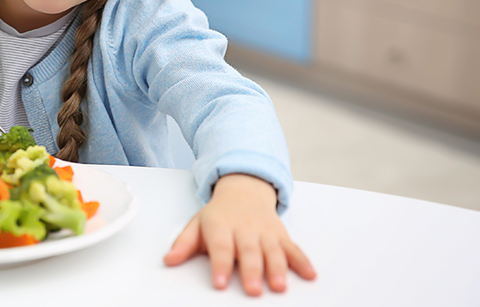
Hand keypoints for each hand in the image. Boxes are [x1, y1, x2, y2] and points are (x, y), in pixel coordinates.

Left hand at [163, 173, 315, 295]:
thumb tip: (168, 260)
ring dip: (278, 268)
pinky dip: (303, 261)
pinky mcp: (281, 235)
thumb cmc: (219, 214)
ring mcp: (265, 232)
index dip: (219, 265)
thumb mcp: (197, 224)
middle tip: (252, 290)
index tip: (219, 283)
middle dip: (251, 271)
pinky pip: (293, 248)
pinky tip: (310, 274)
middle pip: (249, 252)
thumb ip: (183, 243)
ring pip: (273, 251)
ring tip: (279, 286)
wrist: (244, 189)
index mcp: (221, 226)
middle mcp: (244, 229)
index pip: (220, 247)